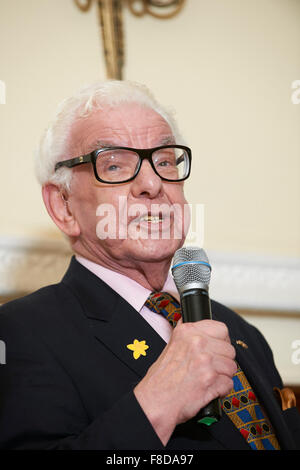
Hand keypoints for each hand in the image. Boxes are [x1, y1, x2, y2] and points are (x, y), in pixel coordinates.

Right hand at [134, 319, 235, 444]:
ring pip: (232, 366)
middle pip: (229, 349)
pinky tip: (210, 389)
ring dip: (224, 376)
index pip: (221, 328)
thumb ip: (187, 336)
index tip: (218, 347)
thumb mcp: (170, 346)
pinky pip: (229, 383)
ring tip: (209, 379)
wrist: (154, 401)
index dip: (222, 341)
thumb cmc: (160, 379)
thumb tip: (200, 327)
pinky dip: (222, 389)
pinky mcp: (211, 380)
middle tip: (212, 368)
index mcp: (187, 332)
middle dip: (223, 361)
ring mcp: (205, 361)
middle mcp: (197, 343)